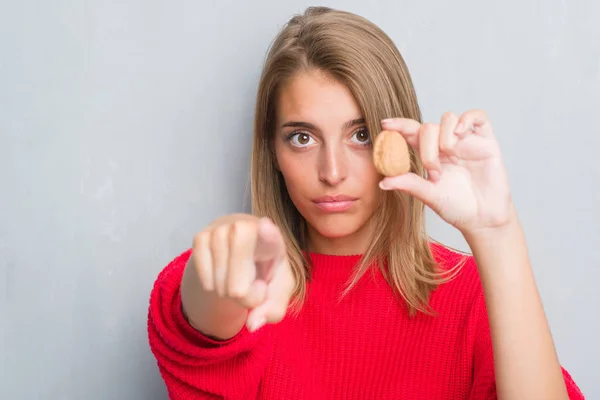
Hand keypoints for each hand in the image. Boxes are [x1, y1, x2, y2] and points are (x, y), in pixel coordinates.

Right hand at [190, 214, 294, 331]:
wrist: (240, 257)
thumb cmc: (263, 273)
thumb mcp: (276, 293)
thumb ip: (272, 310)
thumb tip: (252, 324)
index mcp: (273, 240)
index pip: (271, 234)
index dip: (268, 234)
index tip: (264, 226)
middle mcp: (247, 227)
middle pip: (239, 259)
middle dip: (240, 286)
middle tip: (245, 293)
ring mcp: (222, 229)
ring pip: (219, 269)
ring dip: (225, 289)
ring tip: (234, 284)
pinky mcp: (201, 236)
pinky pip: (202, 268)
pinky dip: (209, 282)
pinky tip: (218, 280)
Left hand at [379, 110, 515, 235]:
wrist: (482, 219)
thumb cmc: (456, 207)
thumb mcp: (429, 195)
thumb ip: (409, 184)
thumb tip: (382, 182)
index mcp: (430, 154)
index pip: (412, 133)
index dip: (399, 125)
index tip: (385, 124)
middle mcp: (446, 144)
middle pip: (428, 127)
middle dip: (427, 148)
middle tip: (433, 172)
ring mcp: (466, 141)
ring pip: (448, 118)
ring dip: (444, 136)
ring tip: (450, 158)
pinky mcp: (486, 141)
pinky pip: (477, 116)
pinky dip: (466, 119)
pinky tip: (460, 132)